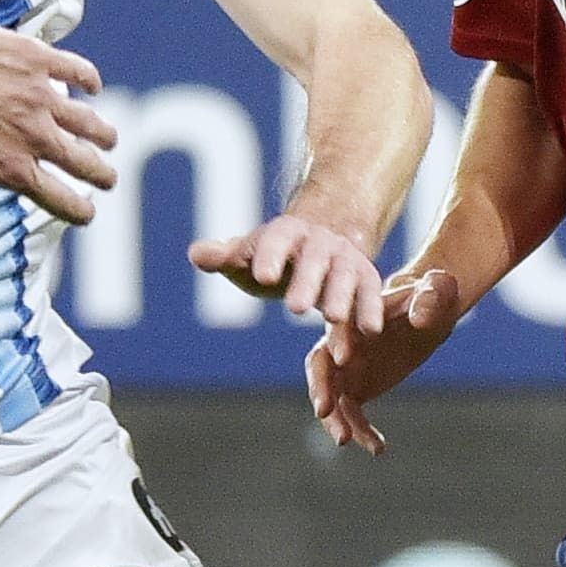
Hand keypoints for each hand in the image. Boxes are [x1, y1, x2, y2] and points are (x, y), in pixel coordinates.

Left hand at [0, 12, 113, 262]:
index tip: (86, 213)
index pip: (64, 200)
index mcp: (12, 169)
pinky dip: (89, 79)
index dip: (81, 211)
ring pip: (87, 119)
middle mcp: (33, 134)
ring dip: (102, 134)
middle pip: (85, 161)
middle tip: (107, 178)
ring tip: (108, 139)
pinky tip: (91, 86)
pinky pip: (75, 70)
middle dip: (101, 174)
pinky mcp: (32, 59)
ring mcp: (37, 95)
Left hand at [194, 207, 388, 335]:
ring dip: (341, 298)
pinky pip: (370, 294)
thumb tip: (195, 253)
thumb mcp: (249, 255)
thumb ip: (224, 257)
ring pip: (345, 277)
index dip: (269, 257)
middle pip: (313, 260)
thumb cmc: (277, 257)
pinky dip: (369, 313)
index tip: (261, 276)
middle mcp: (320, 242)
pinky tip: (367, 333)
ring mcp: (346, 260)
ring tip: (333, 321)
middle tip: (295, 308)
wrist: (324, 242)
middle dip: (306, 282)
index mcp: (286, 232)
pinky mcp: (366, 279)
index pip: (275, 241)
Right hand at [306, 262, 464, 448]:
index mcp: (357, 316)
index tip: (344, 358)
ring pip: (331, 396)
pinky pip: (351, 414)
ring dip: (334, 419)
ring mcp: (346, 368)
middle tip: (323, 410)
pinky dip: (361, 432)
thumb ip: (432, 296)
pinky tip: (378, 449)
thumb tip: (423, 313)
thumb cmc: (431, 297)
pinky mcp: (355, 388)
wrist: (428, 314)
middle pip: (321, 365)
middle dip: (320, 387)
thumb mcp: (437, 293)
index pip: (341, 326)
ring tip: (345, 441)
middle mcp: (343, 342)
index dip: (339, 340)